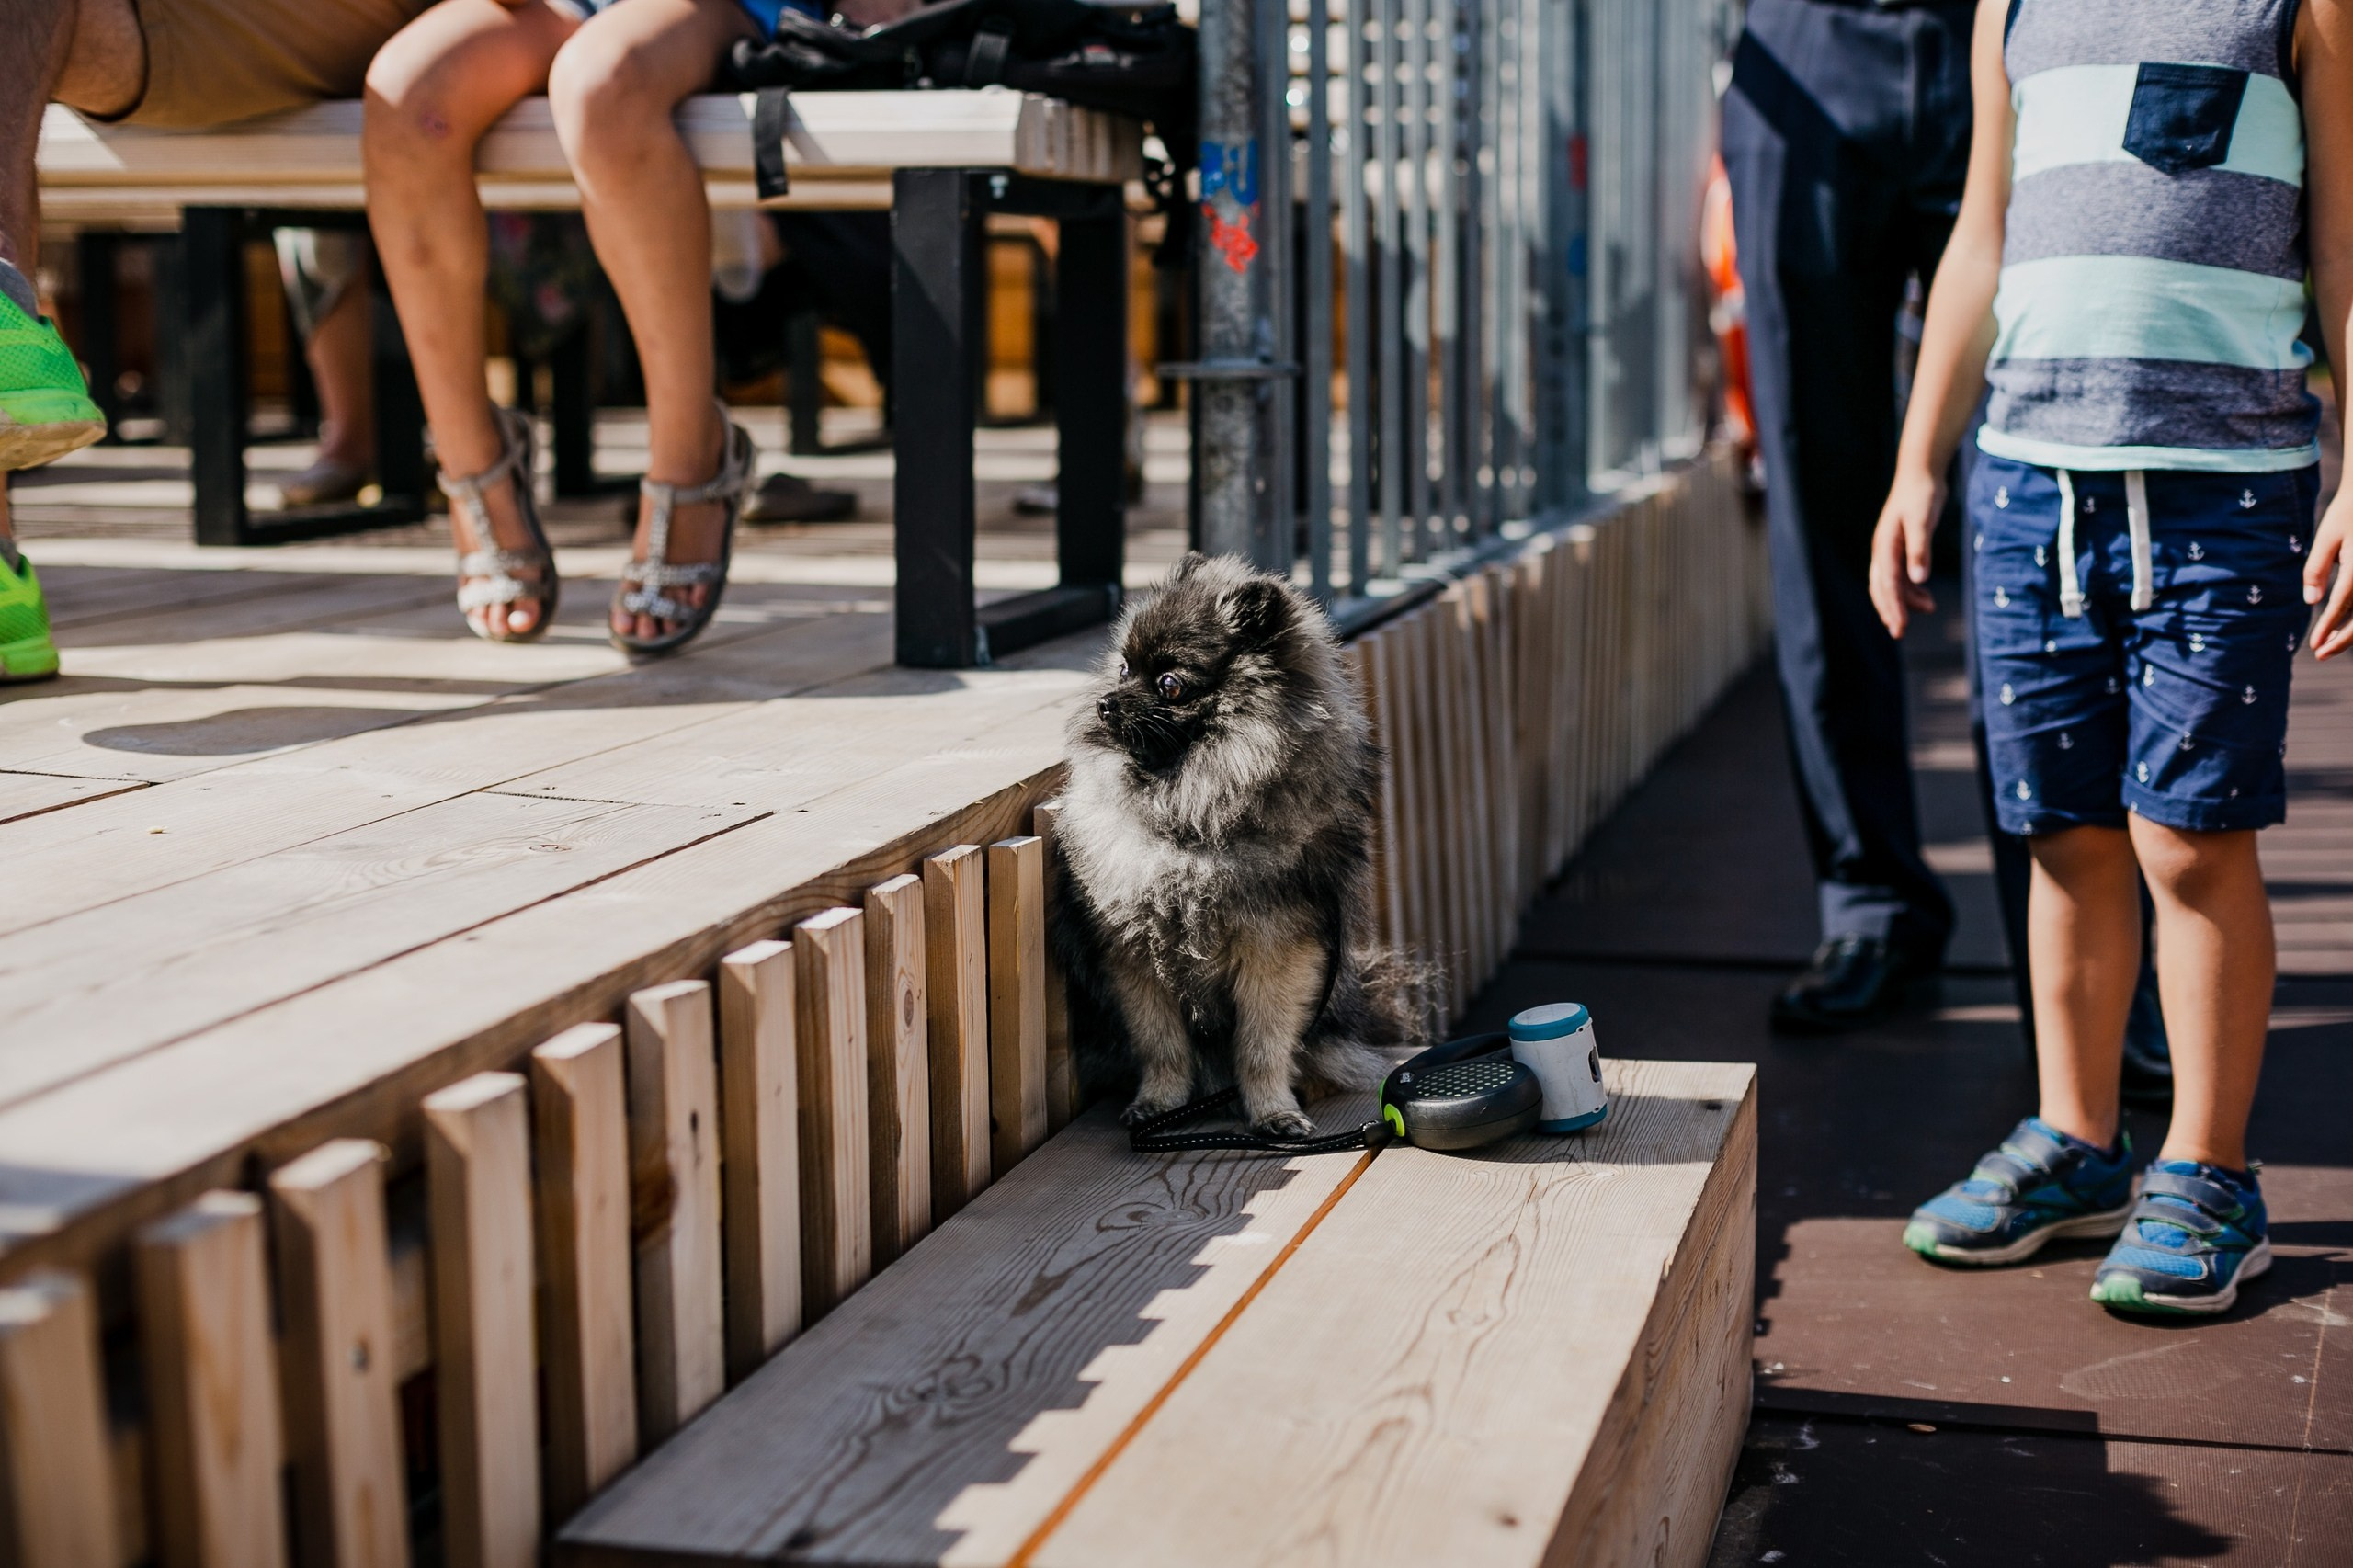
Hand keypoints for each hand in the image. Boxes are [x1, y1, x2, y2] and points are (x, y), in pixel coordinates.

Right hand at [1869, 465, 1944, 638]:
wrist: (1920, 473)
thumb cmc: (1921, 495)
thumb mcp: (1922, 522)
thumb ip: (1919, 551)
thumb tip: (1919, 580)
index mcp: (1885, 546)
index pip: (1887, 584)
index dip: (1893, 606)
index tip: (1900, 626)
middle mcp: (1883, 550)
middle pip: (1882, 588)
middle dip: (1890, 610)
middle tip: (1899, 632)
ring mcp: (1890, 549)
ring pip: (1891, 584)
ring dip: (1906, 599)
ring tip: (1929, 608)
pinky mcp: (1900, 547)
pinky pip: (1900, 575)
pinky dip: (1911, 588)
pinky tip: (1925, 594)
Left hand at [2305, 489, 2352, 658]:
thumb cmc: (2348, 513)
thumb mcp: (2327, 538)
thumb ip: (2315, 569)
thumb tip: (2310, 601)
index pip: (2342, 604)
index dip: (2328, 628)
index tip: (2314, 646)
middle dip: (2343, 640)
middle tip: (2319, 654)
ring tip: (2329, 643)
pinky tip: (2343, 624)